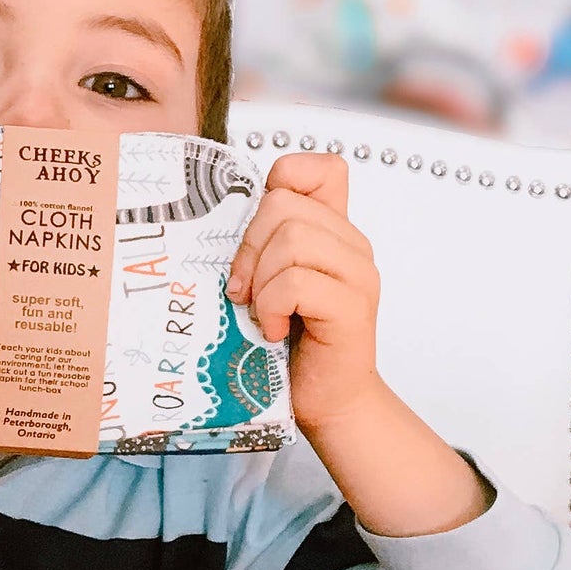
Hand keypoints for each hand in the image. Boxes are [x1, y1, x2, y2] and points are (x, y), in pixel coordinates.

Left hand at [227, 152, 380, 434]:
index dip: (283, 183)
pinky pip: (296, 282)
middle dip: (249, 247)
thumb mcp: (266, 280)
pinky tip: (274, 330)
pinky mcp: (353, 307)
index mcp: (333, 230)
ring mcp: (358, 274)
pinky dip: (271, 308)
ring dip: (260, 281)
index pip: (321, 168)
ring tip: (261, 312)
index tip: (259, 232)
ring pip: (290, 239)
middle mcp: (352, 245)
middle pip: (283, 205)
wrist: (325, 400)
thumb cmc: (290, 343)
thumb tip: (212, 215)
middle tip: (244, 290)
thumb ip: (260, 243)